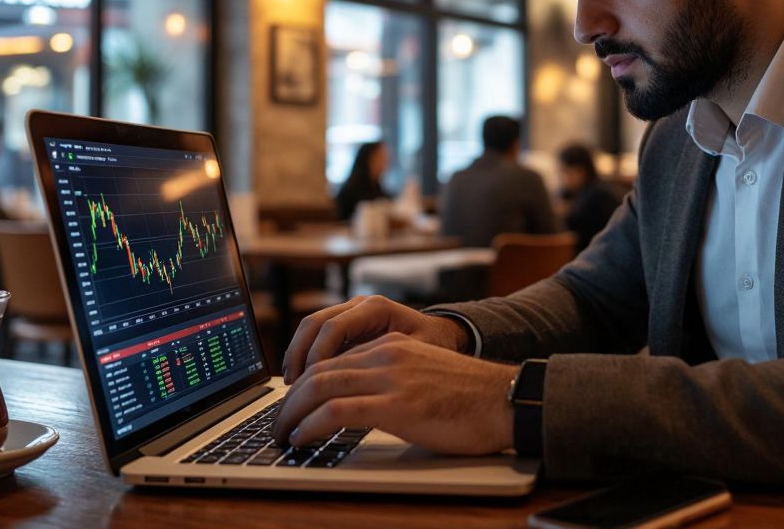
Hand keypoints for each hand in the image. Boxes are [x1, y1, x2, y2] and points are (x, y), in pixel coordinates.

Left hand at [271, 332, 515, 454]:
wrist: (506, 400)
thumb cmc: (472, 399)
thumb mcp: (423, 377)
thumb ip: (392, 383)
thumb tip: (360, 410)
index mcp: (391, 345)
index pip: (332, 360)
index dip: (303, 385)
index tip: (291, 406)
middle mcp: (386, 354)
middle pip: (318, 371)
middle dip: (289, 400)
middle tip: (277, 424)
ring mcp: (391, 377)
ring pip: (319, 388)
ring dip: (291, 414)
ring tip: (282, 436)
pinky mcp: (397, 404)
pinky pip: (337, 410)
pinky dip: (311, 425)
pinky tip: (303, 439)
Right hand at [282, 295, 467, 383]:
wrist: (444, 336)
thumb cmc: (435, 348)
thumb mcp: (419, 356)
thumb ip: (388, 365)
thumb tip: (358, 388)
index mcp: (377, 308)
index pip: (335, 328)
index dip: (318, 355)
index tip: (310, 383)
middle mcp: (359, 306)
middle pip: (315, 323)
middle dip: (299, 355)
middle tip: (292, 386)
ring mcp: (350, 313)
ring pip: (311, 328)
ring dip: (297, 355)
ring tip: (291, 385)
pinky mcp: (346, 326)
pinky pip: (317, 336)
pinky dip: (305, 356)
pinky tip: (301, 380)